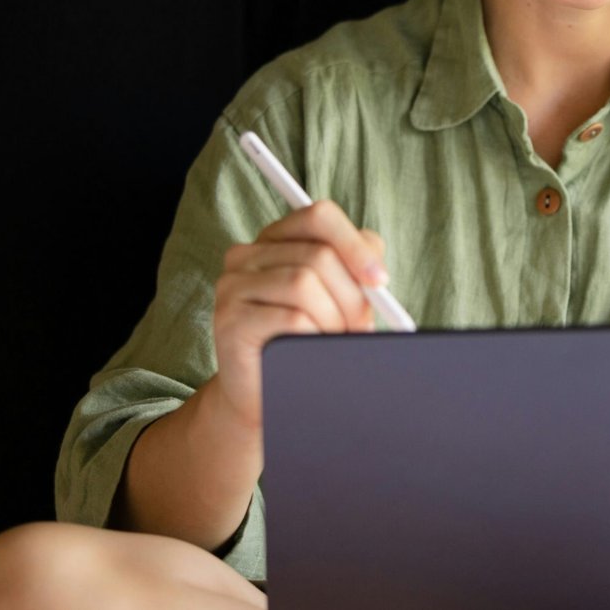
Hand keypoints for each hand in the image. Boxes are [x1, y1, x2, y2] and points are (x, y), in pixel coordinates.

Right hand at [209, 200, 386, 431]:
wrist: (263, 392)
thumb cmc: (306, 339)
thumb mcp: (337, 298)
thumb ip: (356, 271)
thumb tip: (377, 274)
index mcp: (275, 239)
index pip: (320, 217)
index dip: (355, 245)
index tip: (380, 281)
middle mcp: (247, 254)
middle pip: (319, 255)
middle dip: (352, 297)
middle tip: (359, 328)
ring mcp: (232, 285)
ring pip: (305, 284)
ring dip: (333, 319)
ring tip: (332, 341)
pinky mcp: (229, 319)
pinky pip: (291, 318)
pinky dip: (313, 336)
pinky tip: (307, 350)